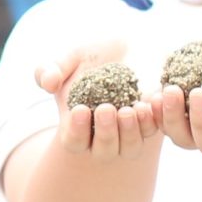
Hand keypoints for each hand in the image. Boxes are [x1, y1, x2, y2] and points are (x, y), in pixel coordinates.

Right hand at [35, 40, 161, 164]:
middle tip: (106, 108)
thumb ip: (50, 71)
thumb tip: (49, 84)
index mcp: (78, 125)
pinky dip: (150, 122)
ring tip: (128, 109)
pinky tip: (147, 104)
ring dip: (129, 133)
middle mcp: (103, 136)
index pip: (73, 142)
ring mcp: (128, 133)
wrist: (131, 49)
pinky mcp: (149, 124)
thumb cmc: (95, 58)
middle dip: (106, 133)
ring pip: (130, 149)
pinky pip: (152, 132)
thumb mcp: (69, 59)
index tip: (79, 109)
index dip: (76, 131)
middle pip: (104, 151)